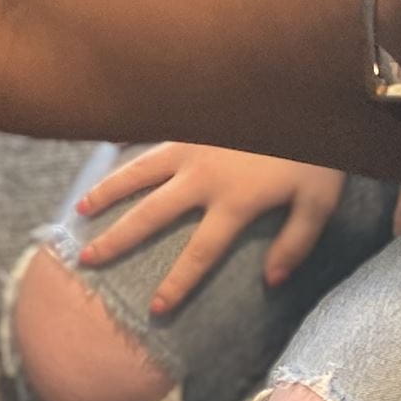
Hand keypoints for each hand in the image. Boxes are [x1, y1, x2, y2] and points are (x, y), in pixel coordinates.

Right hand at [76, 145, 348, 316]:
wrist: (306, 92)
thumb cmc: (319, 151)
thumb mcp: (320, 203)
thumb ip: (296, 243)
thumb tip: (271, 280)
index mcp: (234, 202)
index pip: (199, 254)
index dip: (177, 283)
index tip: (156, 308)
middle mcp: (202, 177)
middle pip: (150, 215)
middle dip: (117, 239)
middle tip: (87, 258)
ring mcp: (191, 146)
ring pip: (138, 172)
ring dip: (107, 191)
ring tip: (80, 209)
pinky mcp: (191, 123)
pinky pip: (150, 135)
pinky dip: (125, 143)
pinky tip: (106, 149)